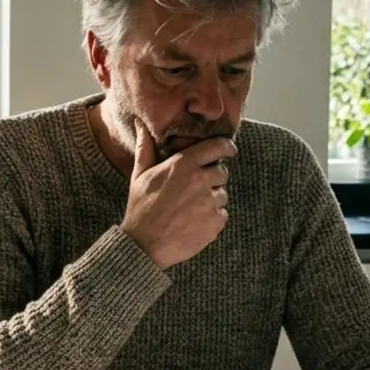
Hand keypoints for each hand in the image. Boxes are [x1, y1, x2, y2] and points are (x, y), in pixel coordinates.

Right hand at [120, 129, 235, 268]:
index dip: (226, 147)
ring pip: (222, 195)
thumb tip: (141, 124)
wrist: (144, 245)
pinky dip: (212, 218)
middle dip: (211, 179)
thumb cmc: (140, 208)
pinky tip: (194, 222)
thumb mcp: (140, 175)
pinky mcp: (215, 222)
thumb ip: (146, 148)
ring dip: (211, 200)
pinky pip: (222, 214)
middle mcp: (200, 180)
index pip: (217, 147)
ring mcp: (209, 202)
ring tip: (190, 209)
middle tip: (194, 191)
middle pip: (221, 173)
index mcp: (183, 165)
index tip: (229, 149)